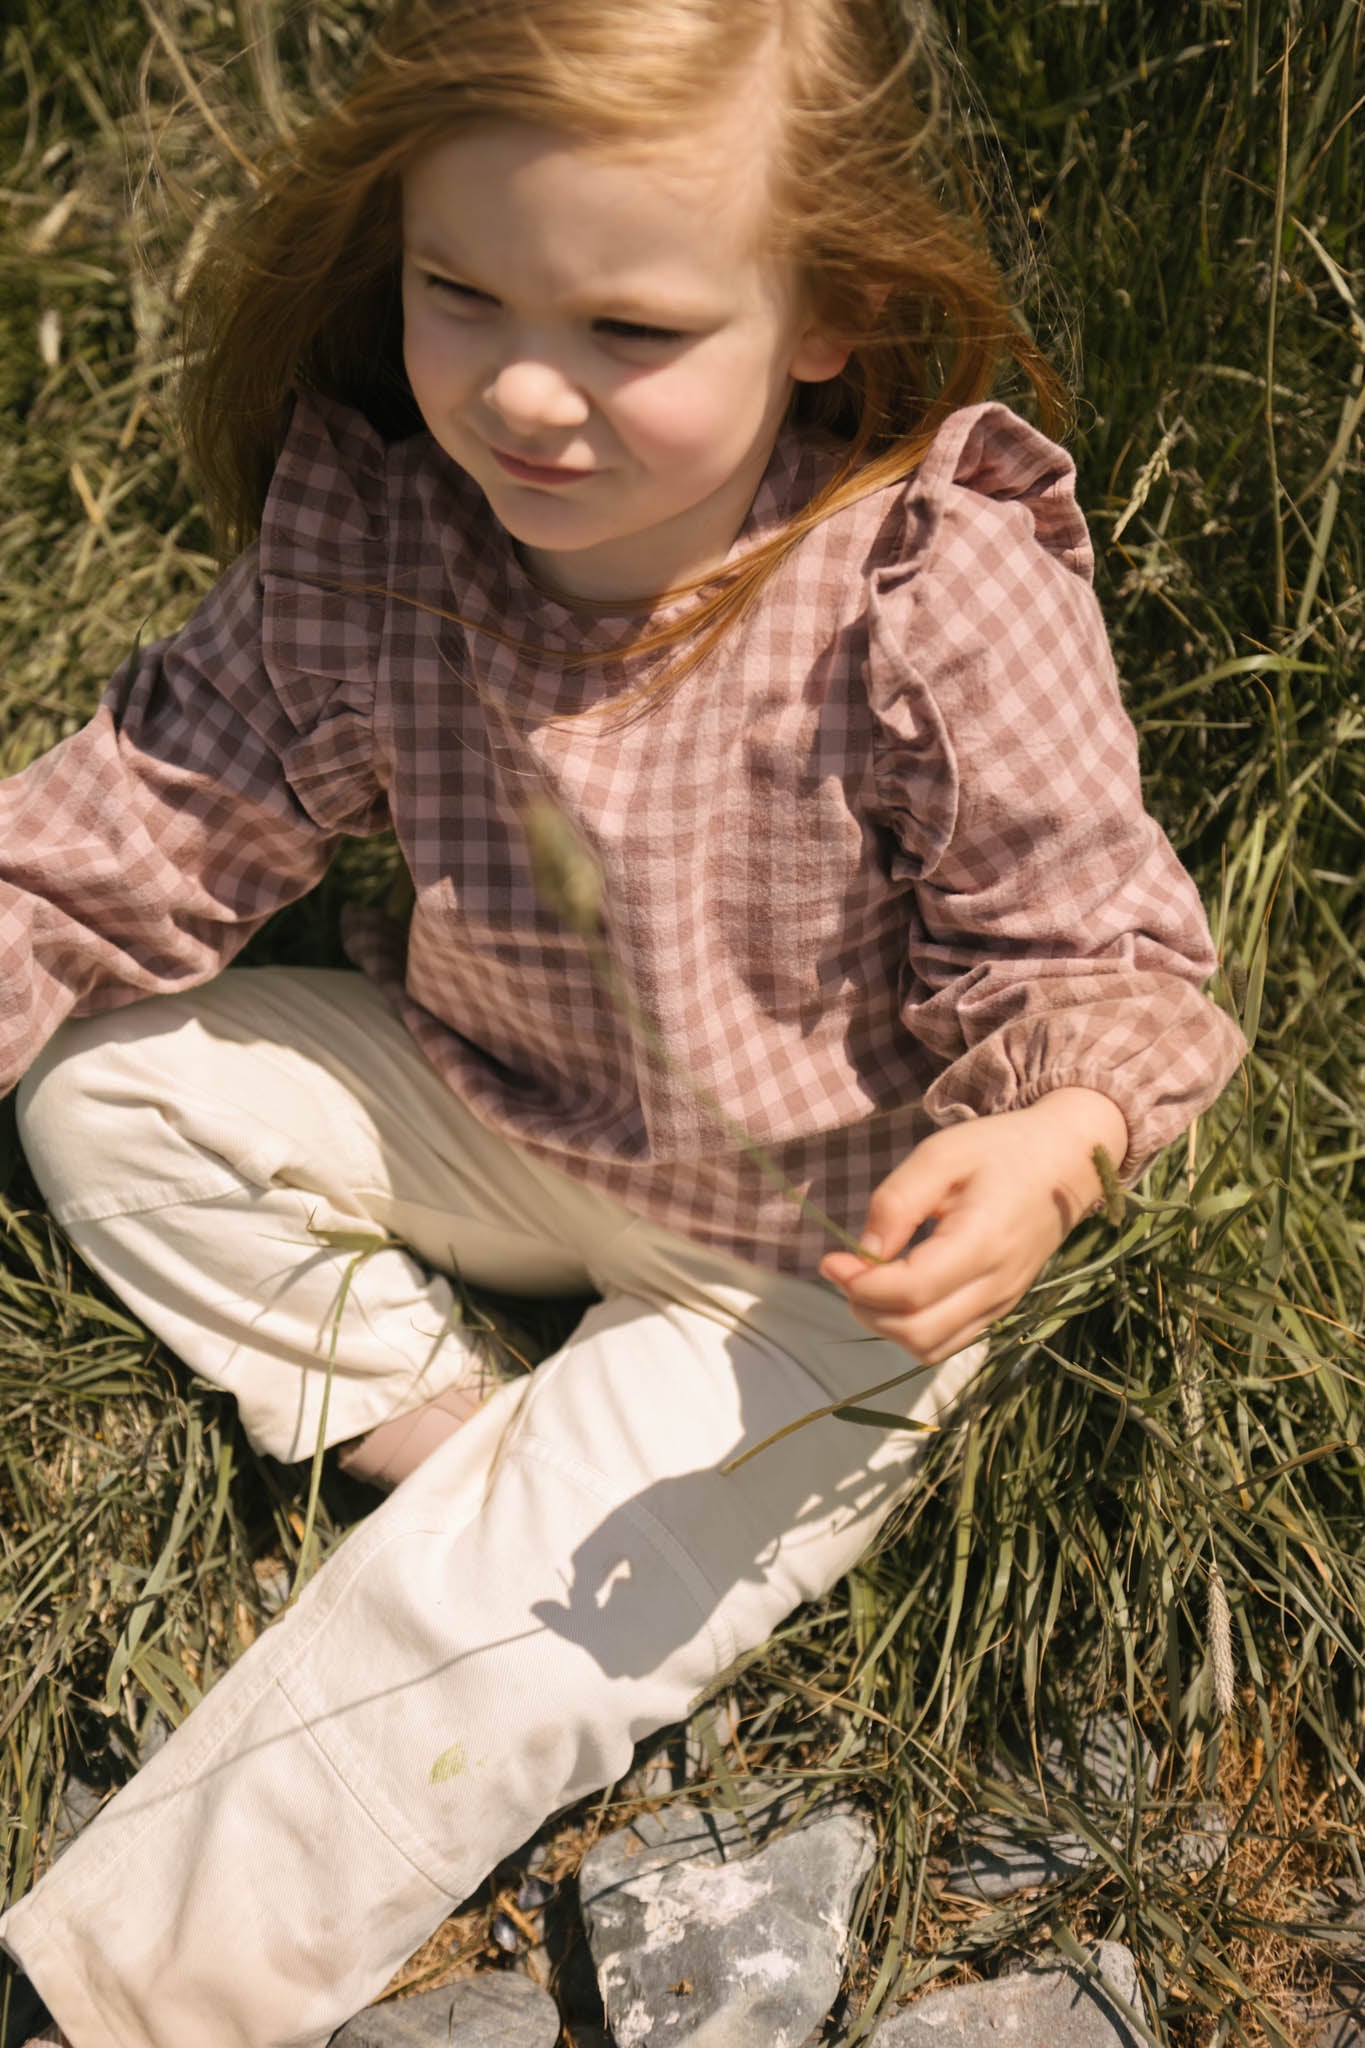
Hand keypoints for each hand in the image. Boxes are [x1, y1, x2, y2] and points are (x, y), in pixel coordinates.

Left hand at [818, 1087, 1128, 1363]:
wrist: (1065, 1162)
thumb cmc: (1000, 1150)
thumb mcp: (941, 1155)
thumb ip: (897, 1202)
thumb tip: (863, 1253)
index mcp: (983, 1242)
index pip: (911, 1291)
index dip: (861, 1284)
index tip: (831, 1260)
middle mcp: (997, 1286)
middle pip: (917, 1333)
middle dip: (867, 1309)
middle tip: (846, 1271)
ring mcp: (1002, 1304)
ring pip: (930, 1347)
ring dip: (886, 1325)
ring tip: (869, 1282)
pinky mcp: (1001, 1309)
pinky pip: (947, 1341)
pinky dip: (911, 1327)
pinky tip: (898, 1290)